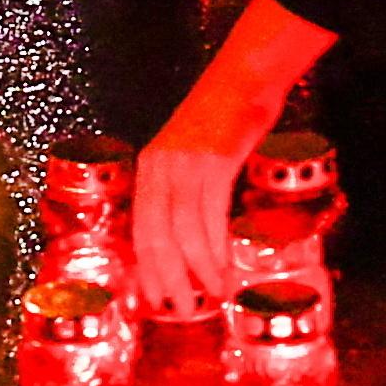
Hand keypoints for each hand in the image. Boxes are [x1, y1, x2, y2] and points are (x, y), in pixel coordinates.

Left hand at [133, 0, 334, 315]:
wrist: (245, 77)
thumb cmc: (223, 117)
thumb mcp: (190, 155)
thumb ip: (182, 190)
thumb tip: (188, 236)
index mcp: (150, 168)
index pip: (140, 229)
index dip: (146, 267)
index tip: (153, 297)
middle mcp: (160, 167)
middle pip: (155, 235)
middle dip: (167, 277)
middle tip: (179, 308)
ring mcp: (185, 164)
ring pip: (184, 231)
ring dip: (199, 269)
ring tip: (212, 295)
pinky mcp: (213, 161)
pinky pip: (210, 216)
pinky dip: (216, 248)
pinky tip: (224, 268)